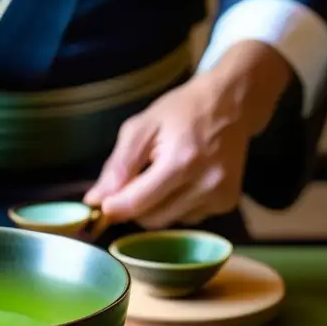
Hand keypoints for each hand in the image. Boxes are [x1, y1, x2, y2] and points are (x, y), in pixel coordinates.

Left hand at [84, 41, 292, 229]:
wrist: (231, 104)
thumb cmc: (182, 111)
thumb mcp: (141, 127)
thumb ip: (117, 166)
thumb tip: (95, 200)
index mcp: (182, 161)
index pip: (137, 203)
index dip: (113, 208)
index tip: (102, 204)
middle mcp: (206, 184)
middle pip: (151, 219)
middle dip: (134, 206)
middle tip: (134, 182)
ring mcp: (220, 196)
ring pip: (167, 221)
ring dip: (155, 207)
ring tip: (163, 176)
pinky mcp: (227, 203)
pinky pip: (186, 218)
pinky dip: (176, 206)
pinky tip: (183, 182)